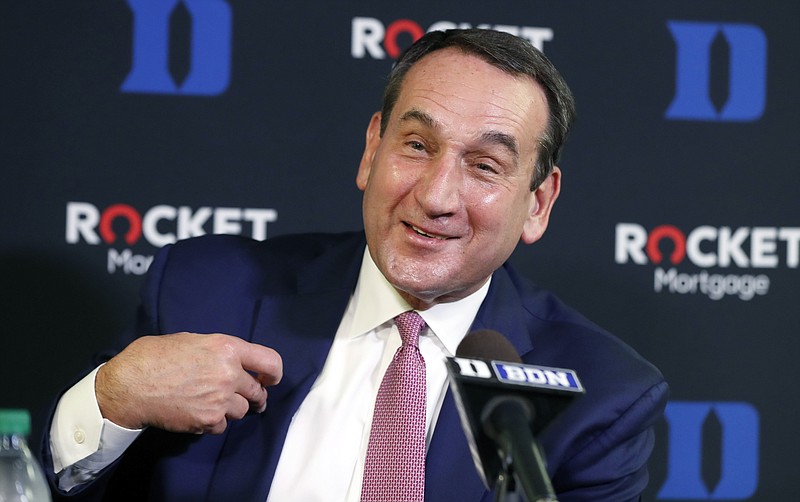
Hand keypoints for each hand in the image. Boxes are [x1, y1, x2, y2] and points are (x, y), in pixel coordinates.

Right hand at [95, 332, 282, 433]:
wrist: (130, 385)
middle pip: (258, 391)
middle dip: (254, 395)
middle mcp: (228, 373)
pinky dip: (214, 421)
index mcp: (227, 348)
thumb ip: (220, 352)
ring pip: (242, 410)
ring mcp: (220, 399)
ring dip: (232, 408)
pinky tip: (198, 411)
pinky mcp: (208, 420)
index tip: (270, 379)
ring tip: (212, 401)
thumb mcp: (193, 341)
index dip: (274, 373)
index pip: (270, 361)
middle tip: (246, 397)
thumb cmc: (154, 358)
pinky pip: (223, 425)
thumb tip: (235, 362)